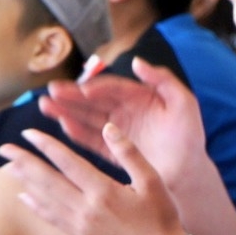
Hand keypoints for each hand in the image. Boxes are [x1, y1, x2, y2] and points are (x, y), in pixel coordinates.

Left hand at [0, 125, 187, 234]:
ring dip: (25, 181)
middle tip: (3, 148)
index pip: (67, 162)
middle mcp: (86, 208)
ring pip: (45, 199)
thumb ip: (129, 152)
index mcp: (103, 191)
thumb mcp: (152, 179)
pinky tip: (23, 196)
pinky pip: (51, 219)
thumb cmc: (160, 213)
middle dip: (23, 162)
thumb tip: (107, 127)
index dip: (45, 146)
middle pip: (47, 181)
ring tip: (8, 166)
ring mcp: (81, 224)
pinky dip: (35, 207)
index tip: (28, 132)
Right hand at [38, 58, 207, 187]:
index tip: (82, 90)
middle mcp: (124, 111)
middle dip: (72, 96)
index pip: (112, 88)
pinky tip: (62, 125)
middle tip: (51, 91)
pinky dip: (76, 132)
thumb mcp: (184, 102)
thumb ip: (163, 79)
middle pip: (93, 101)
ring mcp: (116, 130)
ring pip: (87, 117)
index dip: (96, 88)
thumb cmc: (189, 136)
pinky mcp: (112, 150)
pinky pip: (90, 139)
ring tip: (45, 105)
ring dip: (66, 111)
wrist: (189, 173)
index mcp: (139, 96)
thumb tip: (137, 61)